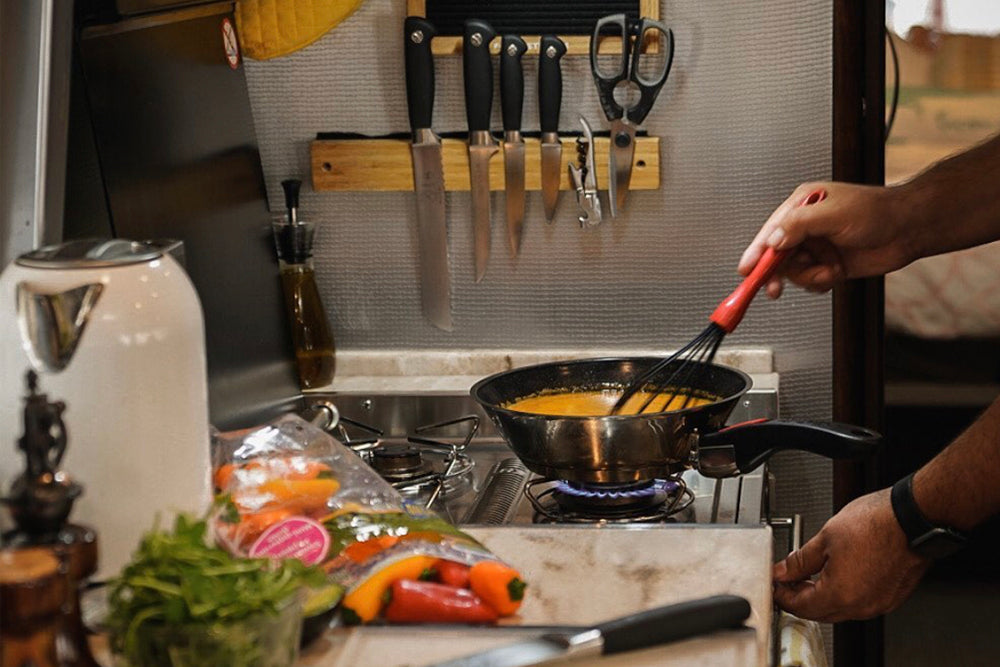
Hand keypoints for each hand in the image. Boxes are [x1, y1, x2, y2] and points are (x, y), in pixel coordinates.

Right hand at [739, 182, 913, 297]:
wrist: (909, 230)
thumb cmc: (878, 212)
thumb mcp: (833, 213)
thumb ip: (799, 225)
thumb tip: (774, 240)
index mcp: (801, 206)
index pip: (770, 232)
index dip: (756, 252)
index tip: (746, 269)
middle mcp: (805, 227)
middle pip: (777, 256)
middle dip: (779, 272)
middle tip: (774, 288)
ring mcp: (817, 247)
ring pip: (794, 272)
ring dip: (810, 276)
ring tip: (828, 270)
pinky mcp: (828, 264)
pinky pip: (811, 281)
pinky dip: (821, 282)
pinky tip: (835, 273)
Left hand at [772, 488, 929, 621]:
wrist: (912, 519)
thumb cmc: (876, 524)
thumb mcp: (825, 538)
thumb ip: (799, 561)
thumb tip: (784, 571)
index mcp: (840, 594)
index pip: (800, 607)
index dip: (782, 595)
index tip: (775, 584)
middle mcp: (861, 606)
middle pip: (819, 613)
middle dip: (799, 598)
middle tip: (788, 580)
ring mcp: (878, 604)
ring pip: (839, 610)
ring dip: (820, 597)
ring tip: (808, 576)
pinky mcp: (890, 597)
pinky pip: (859, 604)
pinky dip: (842, 595)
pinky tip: (836, 576)